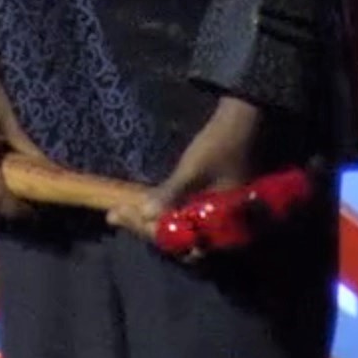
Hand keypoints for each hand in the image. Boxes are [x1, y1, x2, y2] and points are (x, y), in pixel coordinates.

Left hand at [108, 96, 263, 247]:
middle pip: (175, 237)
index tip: (121, 215)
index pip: (177, 239)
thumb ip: (172, 193)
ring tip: (120, 213)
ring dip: (148, 220)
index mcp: (221, 224)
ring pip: (176, 227)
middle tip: (114, 214)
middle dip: (143, 226)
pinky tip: (142, 205)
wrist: (243, 119)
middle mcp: (218, 227)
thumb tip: (145, 214)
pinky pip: (181, 217)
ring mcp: (214, 217)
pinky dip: (161, 211)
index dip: (147, 229)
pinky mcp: (209, 206)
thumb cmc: (221, 144)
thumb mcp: (194, 169)